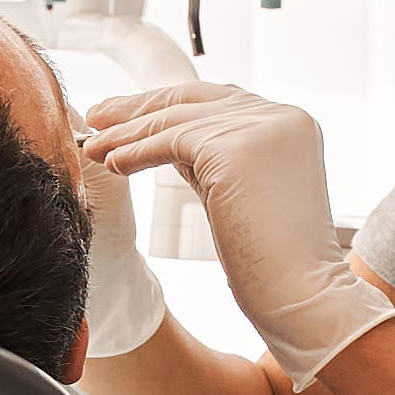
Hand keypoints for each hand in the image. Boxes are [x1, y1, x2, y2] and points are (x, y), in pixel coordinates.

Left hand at [84, 78, 394, 388]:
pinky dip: (136, 151)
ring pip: (176, 120)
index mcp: (290, 124)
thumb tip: (161, 140)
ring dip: (127, 134)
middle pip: (194, 99)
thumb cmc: (272, 263)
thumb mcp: (240, 192)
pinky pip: (171, 141)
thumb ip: (212, 159)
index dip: (167, 106)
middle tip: (97, 115)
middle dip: (140, 107)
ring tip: (91, 147)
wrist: (303, 295)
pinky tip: (112, 164)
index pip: (217, 101)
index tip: (126, 116)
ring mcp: (261, 126)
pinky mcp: (235, 147)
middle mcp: (281, 115)